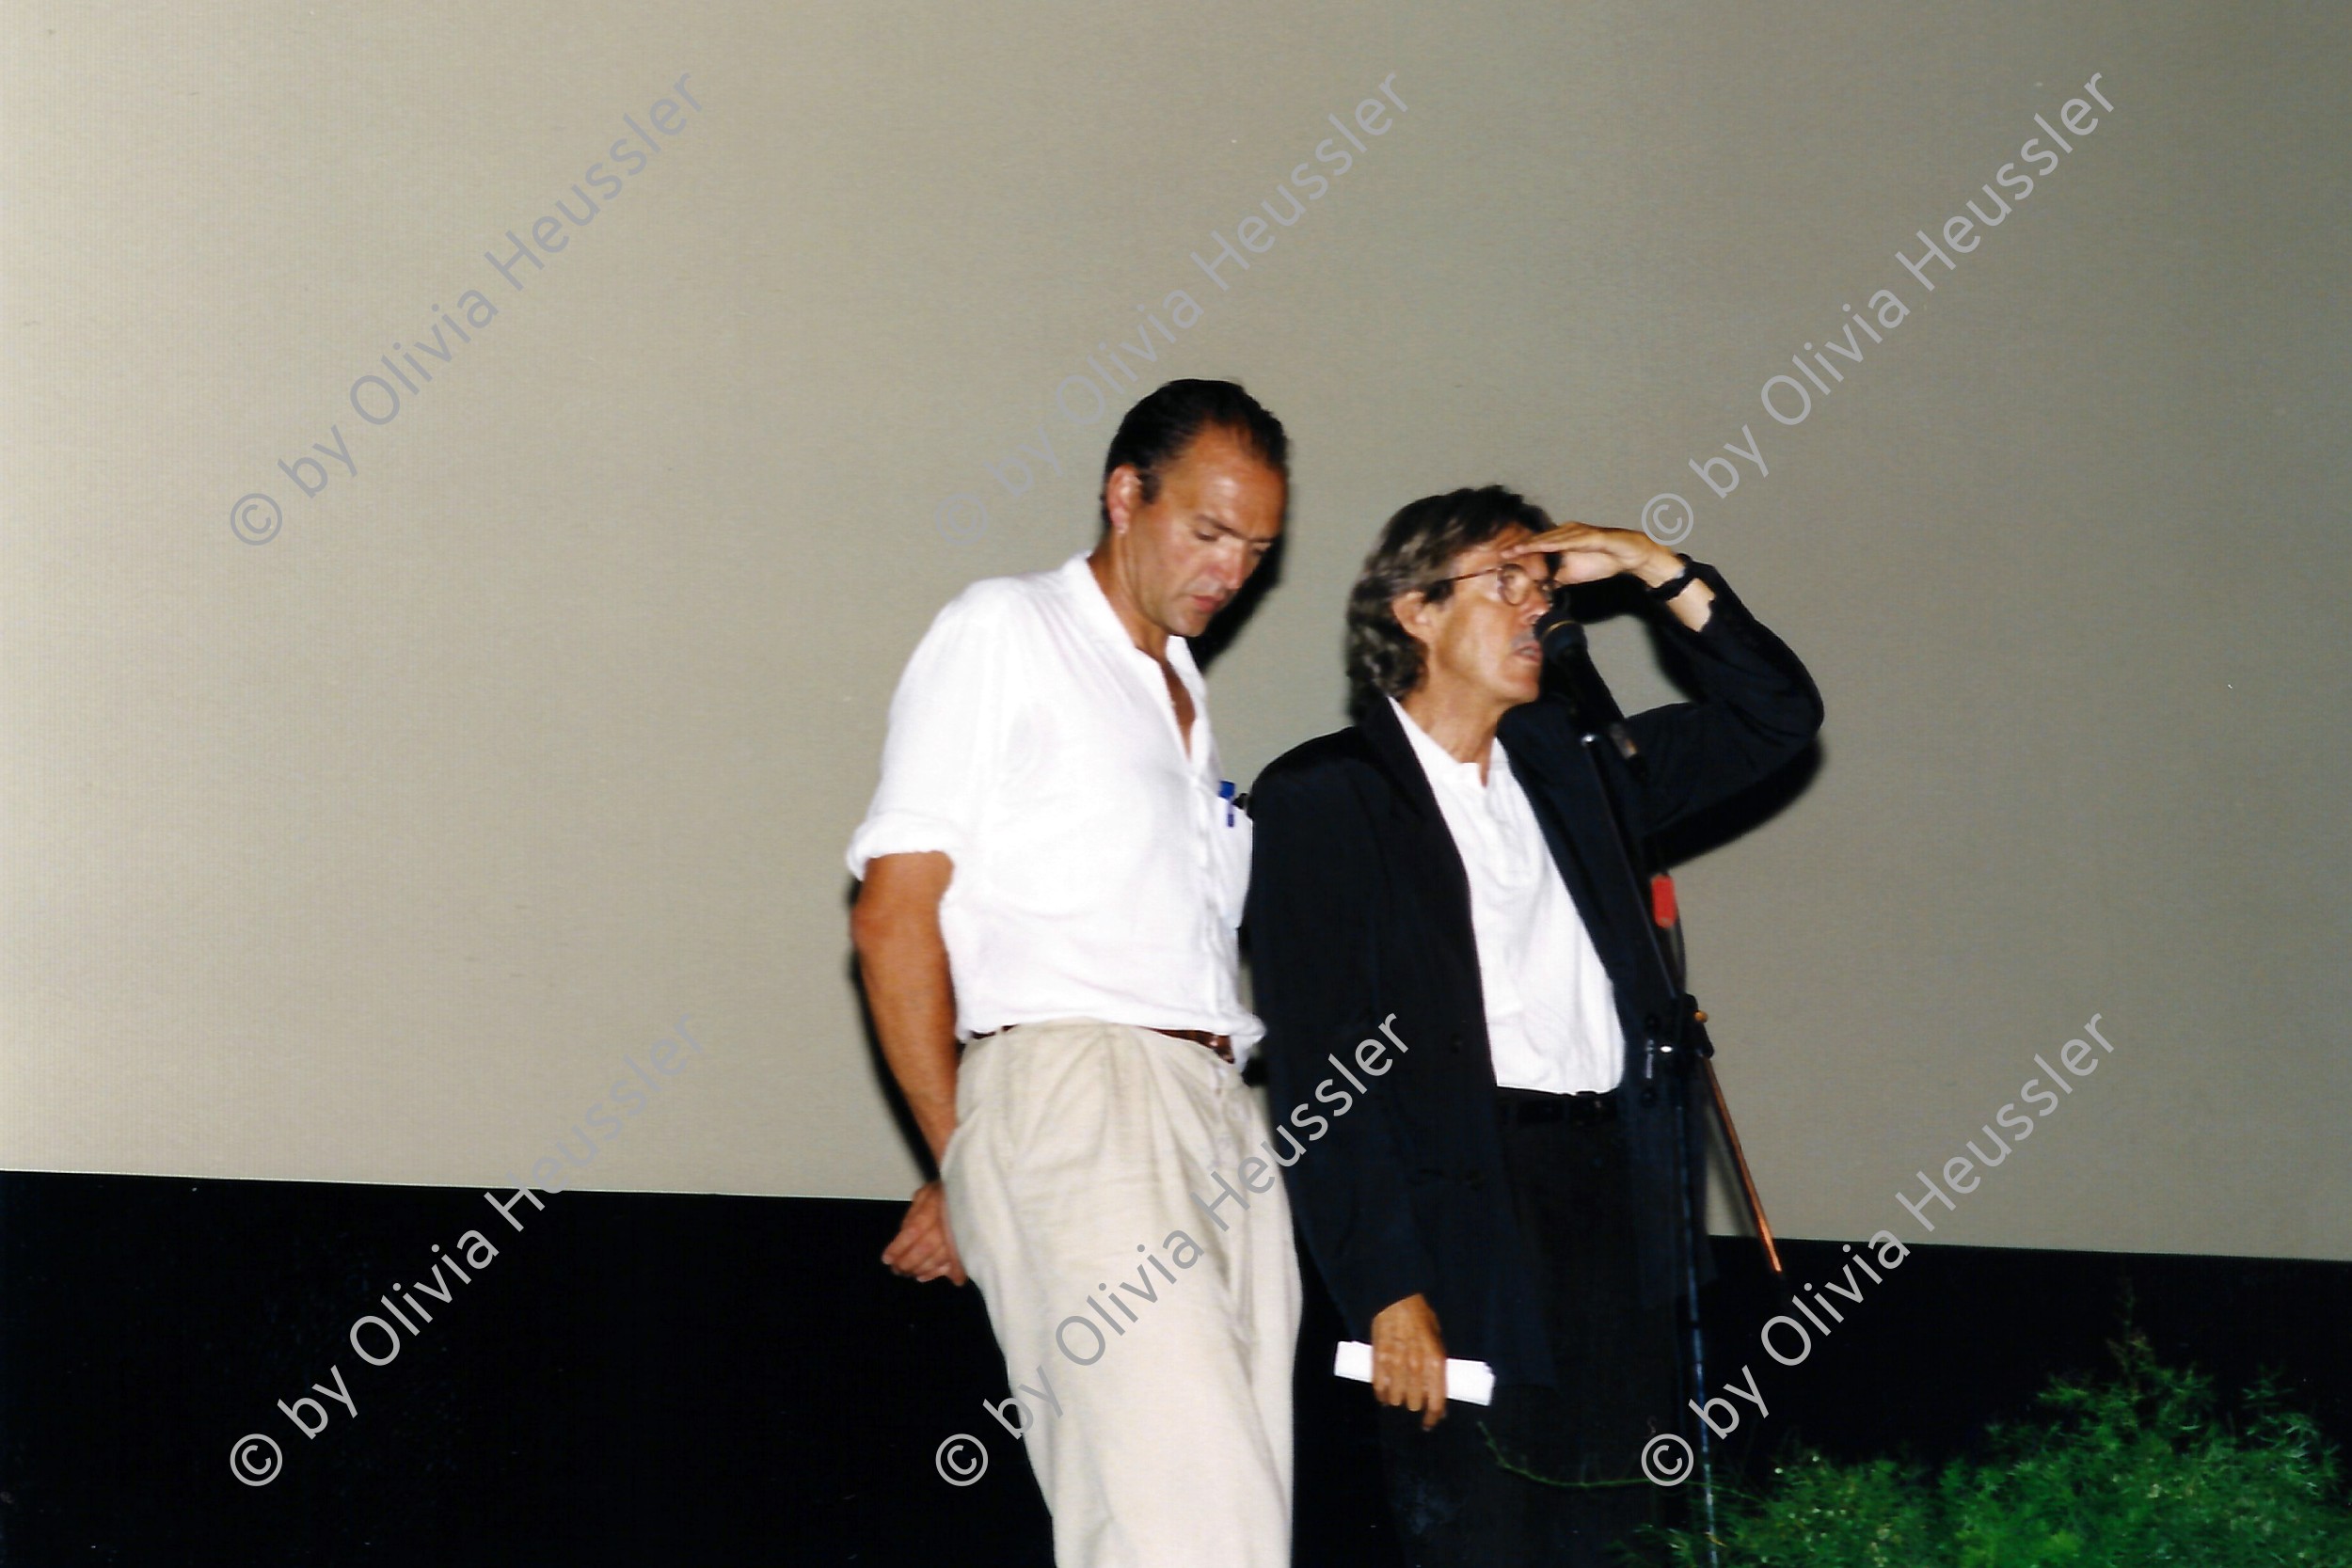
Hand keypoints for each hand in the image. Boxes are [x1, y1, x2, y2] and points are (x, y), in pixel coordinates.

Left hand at [880, 1179, 967, 1284]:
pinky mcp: (968, 1247)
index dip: (897, 1248)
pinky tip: (924, 1276)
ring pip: (936, 1260)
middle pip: (923, 1249)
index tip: (886, 1259)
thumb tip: (903, 1233)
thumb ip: (914, 1212)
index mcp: (934, 1207)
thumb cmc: (950, 1191)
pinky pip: (952, 1265)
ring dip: (919, 1269)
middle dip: (906, 1262)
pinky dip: (936, 1273)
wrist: (979, 1192)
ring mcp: (959, 1238)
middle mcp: (947, 1224)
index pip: (912, 1231)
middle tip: (896, 1269)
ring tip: (908, 1273)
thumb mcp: (927, 1192)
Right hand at [1370, 1292, 1447, 1428]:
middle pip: (1414, 1403)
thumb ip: (1437, 1363)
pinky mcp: (1378, 1359)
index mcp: (1435, 1361)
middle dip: (1415, 1404)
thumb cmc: (1420, 1317)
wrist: (1396, 1298)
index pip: (1436, 1401)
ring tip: (1397, 1395)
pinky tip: (1383, 1394)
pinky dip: (1381, 1394)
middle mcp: (1416, 1366)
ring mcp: (1396, 1363)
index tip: (1429, 1423)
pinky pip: (1378, 1386)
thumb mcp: (1437, 1338)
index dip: (1433, 1417)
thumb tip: (1436, 1389)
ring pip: (1396, 1398)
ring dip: (1397, 1399)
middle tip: (1414, 1398)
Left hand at [1501, 520, 1678, 588]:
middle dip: (1521, 546)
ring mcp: (1579, 532)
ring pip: (1553, 537)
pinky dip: (1558, 543)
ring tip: (1518, 549)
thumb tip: (1539, 588)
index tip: (1502, 558)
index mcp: (1562, 539)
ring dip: (1534, 543)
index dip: (1520, 551)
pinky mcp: (1592, 536)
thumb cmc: (1601, 560)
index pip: (1537, 545)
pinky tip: (1545, 546)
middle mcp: (1568, 532)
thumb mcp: (1573, 574)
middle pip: (1540, 539)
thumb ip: (1556, 578)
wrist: (1628, 556)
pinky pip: (1572, 540)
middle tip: (1502, 553)